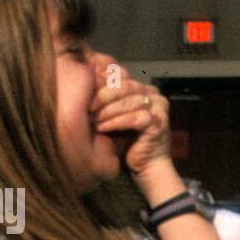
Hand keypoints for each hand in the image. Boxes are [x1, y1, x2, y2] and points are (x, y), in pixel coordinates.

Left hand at [88, 54, 171, 181]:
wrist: (146, 167)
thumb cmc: (125, 141)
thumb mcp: (112, 114)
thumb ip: (104, 97)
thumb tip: (80, 77)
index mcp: (142, 87)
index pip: (120, 73)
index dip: (100, 78)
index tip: (81, 86)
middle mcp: (153, 94)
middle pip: (123, 85)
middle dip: (100, 95)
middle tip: (83, 105)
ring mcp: (158, 107)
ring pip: (128, 101)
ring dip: (105, 110)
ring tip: (89, 118)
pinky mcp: (158, 122)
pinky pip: (134, 118)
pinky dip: (115, 122)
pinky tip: (101, 128)